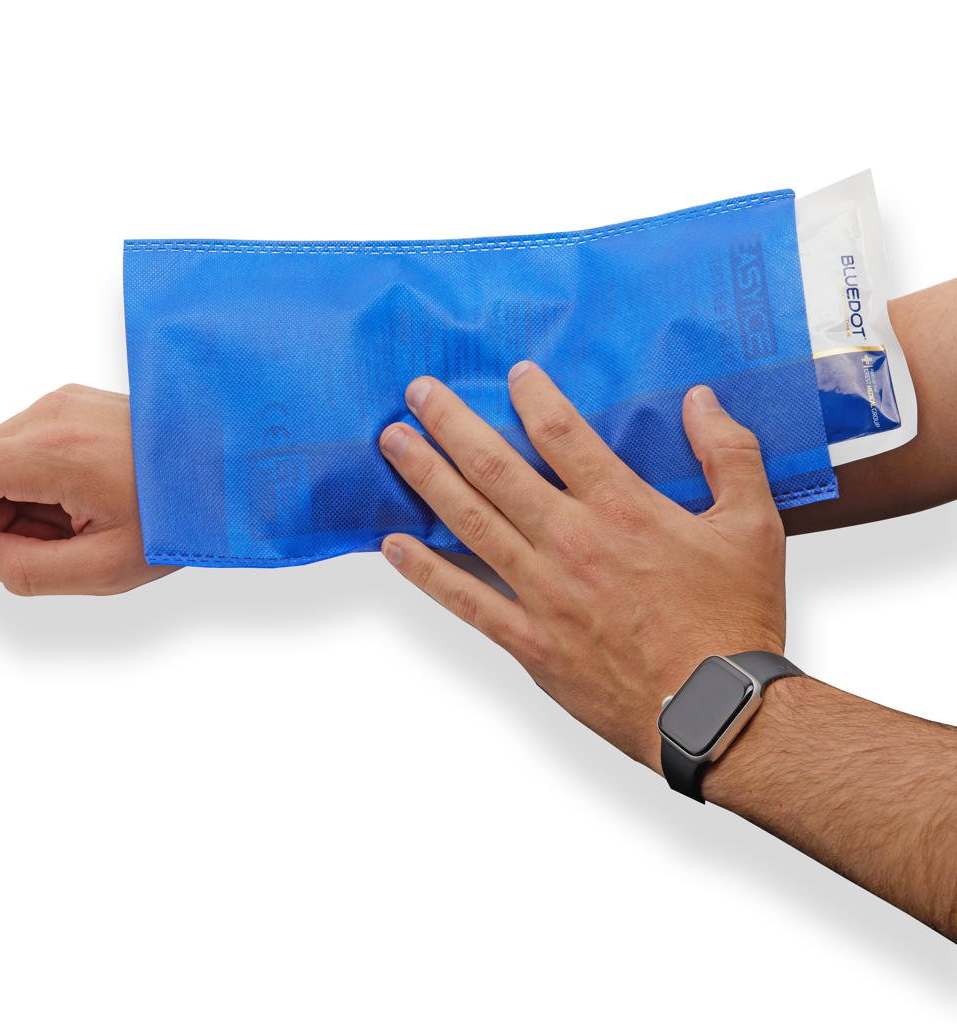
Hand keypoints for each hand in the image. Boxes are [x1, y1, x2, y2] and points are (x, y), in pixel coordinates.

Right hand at [0, 385, 176, 595]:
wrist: (242, 466)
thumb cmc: (186, 514)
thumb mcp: (107, 567)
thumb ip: (25, 570)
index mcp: (51, 451)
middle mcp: (49, 413)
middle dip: (2, 523)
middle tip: (68, 544)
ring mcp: (65, 403)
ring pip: (3, 465)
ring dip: (29, 506)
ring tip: (92, 520)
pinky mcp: (79, 403)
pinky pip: (33, 450)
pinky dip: (49, 484)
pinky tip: (97, 498)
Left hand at [378, 362, 785, 771]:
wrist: (716, 712)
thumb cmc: (734, 620)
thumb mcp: (754, 526)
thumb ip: (729, 454)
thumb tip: (701, 399)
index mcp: (621, 508)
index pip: (562, 433)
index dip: (533, 396)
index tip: (514, 374)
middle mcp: (570, 542)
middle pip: (495, 467)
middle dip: (451, 423)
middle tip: (417, 392)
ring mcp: (542, 592)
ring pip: (469, 522)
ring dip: (425, 477)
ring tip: (392, 443)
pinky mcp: (528, 641)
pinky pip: (465, 600)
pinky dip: (425, 572)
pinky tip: (392, 546)